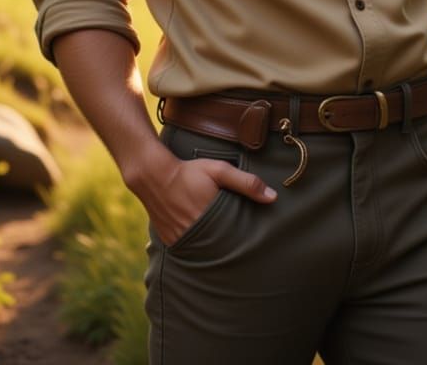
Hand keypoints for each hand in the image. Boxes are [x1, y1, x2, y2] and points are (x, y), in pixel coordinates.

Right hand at [122, 139, 276, 245]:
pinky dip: (197, 248)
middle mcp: (195, 234)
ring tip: (226, 250)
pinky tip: (205, 243)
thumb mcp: (220, 171)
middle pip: (220, 250)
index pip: (234, 242)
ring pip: (204, 252)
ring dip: (214, 250)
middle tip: (244, 254)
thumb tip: (273, 197)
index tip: (254, 246)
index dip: (244, 245)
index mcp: (210, 219)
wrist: (153, 175)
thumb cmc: (189, 171)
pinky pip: (188, 250)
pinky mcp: (170, 241)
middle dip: (231, 250)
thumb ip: (246, 183)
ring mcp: (181, 240)